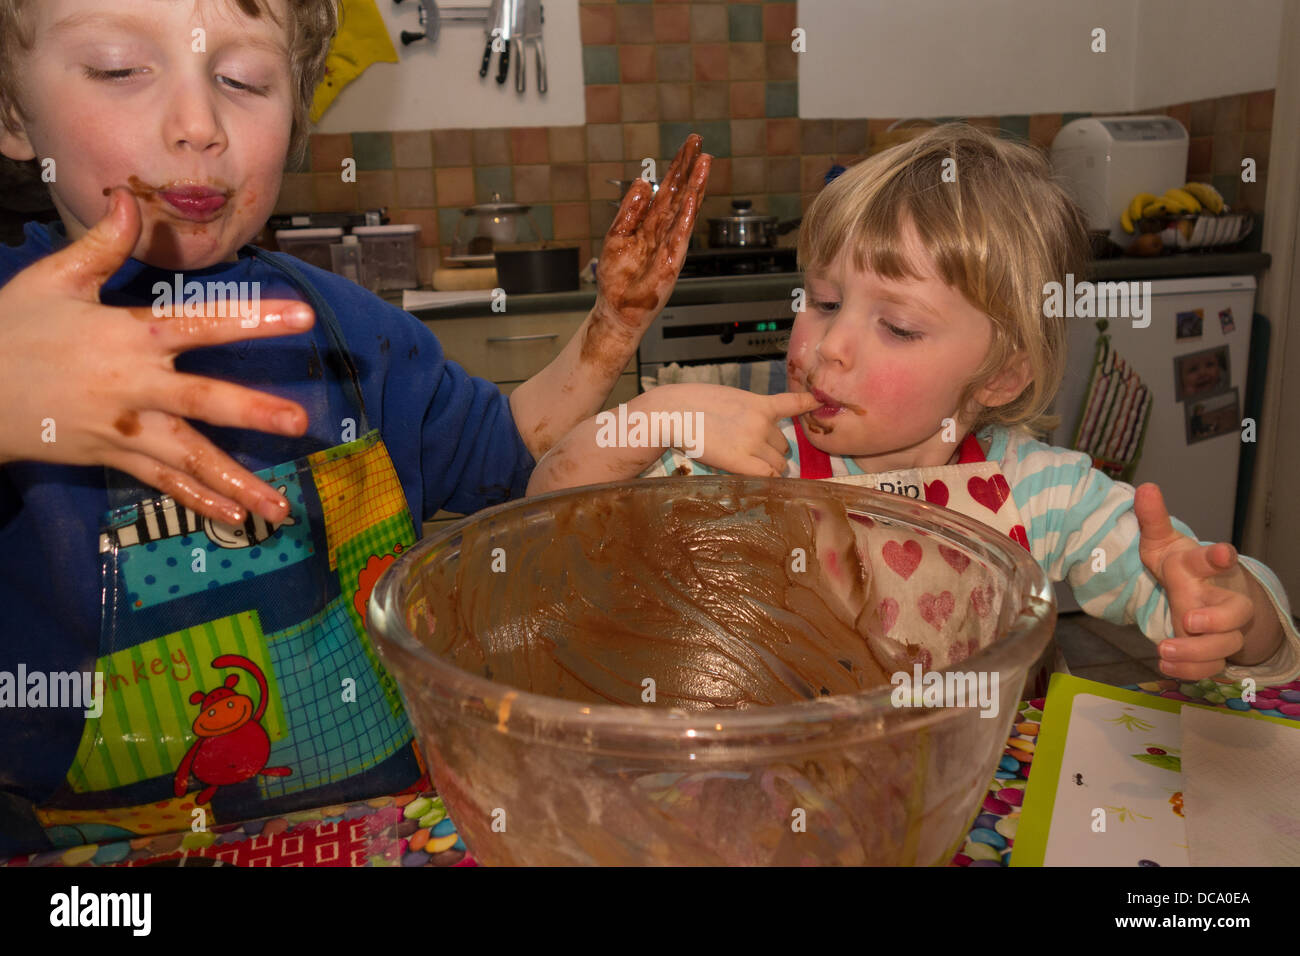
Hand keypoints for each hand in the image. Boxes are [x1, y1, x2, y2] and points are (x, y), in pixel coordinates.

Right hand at [0, 186, 317, 525]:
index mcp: (129, 336)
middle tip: (300, 422)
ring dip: (237, 482)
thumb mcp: (53, 279)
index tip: (304, 317)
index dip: (253, 319)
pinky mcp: (114, 459)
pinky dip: (200, 503)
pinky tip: (238, 520)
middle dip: (253, 412)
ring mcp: (126, 429)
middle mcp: (135, 387)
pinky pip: (164, 484)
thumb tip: (129, 199)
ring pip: (190, 458)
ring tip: (280, 507)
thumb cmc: (11, 329)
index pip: (202, 323)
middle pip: (203, 401)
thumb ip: (102, 244)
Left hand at [592, 134, 711, 339]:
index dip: (678, 167)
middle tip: (699, 143)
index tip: (688, 145)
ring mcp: (670, 245)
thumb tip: (640, 182)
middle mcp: (664, 231)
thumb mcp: (617, 235)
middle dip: (689, 167)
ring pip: (686, 209)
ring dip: (696, 186)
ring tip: (704, 162)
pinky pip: (680, 234)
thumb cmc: (618, 280)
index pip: (668, 190)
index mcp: (652, 224)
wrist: (617, 310)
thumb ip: (630, 209)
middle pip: (680, 193)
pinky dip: (686, 215)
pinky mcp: (671, 261)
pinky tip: (692, 197)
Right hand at [669, 384, 819, 476]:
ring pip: (777, 464)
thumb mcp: (726, 398)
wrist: (672, 412)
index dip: (808, 404)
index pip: (793, 403)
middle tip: (754, 456)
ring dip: (767, 467)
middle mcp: (761, 423)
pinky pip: (767, 476)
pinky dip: (766, 480)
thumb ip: (746, 412)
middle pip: (784, 446)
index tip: (819, 402)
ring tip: (746, 468)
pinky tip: (760, 481)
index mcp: (758, 403)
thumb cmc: (690, 404)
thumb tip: (754, 431)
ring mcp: (753, 442)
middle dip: (773, 452)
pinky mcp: (740, 461)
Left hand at [1135, 483, 1253, 678]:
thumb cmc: (1181, 567)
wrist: (1199, 594)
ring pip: (1224, 645)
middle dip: (1216, 621)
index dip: (1220, 556)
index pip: (1217, 559)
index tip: (1220, 552)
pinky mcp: (1212, 649)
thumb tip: (1145, 488)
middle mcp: (1219, 598)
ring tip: (1164, 650)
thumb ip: (1152, 519)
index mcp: (1204, 566)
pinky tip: (1166, 666)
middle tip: (1188, 622)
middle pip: (1235, 612)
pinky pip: (1211, 667)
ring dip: (1197, 652)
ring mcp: (1220, 627)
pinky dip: (1191, 670)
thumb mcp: (1160, 543)